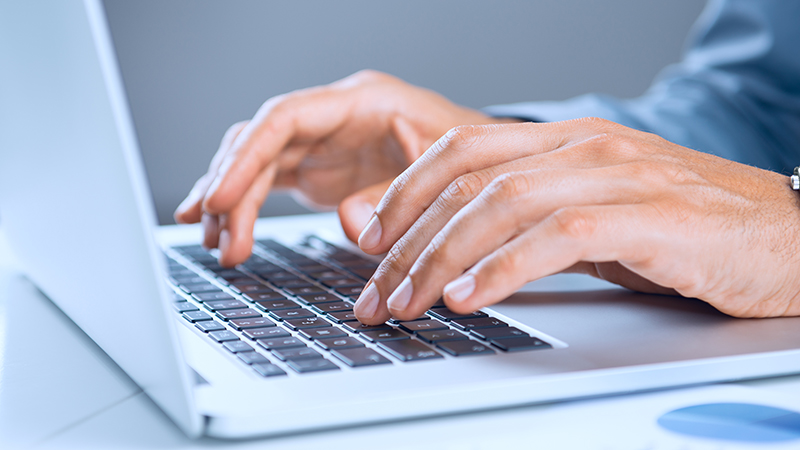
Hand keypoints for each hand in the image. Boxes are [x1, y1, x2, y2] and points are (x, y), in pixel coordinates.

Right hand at [174, 70, 509, 265]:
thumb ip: (397, 195)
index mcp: (361, 102)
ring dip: (232, 203)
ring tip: (218, 245)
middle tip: (218, 234)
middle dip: (231, 187)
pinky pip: (269, 182)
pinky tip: (225, 232)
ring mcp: (323, 143)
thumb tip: (347, 219)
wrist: (485, 166)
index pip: (284, 119)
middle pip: (260, 142)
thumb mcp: (445, 174)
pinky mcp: (319, 169)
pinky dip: (245, 208)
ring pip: (257, 163)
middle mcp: (333, 118)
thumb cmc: (473, 159)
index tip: (221, 198)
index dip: (246, 157)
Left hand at [353, 118, 799, 323]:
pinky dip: (506, 269)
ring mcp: (620, 176)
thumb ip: (526, 218)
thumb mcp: (593, 215)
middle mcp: (586, 147)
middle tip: (376, 291)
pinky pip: (560, 237)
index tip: (369, 243)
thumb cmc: (687, 229)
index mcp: (566, 141)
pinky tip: (472, 298)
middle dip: (408, 240)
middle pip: (468, 180)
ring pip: (502, 205)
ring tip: (409, 302)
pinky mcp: (652, 217)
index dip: (404, 194)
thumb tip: (454, 240)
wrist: (789, 237)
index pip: (460, 151)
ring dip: (442, 258)